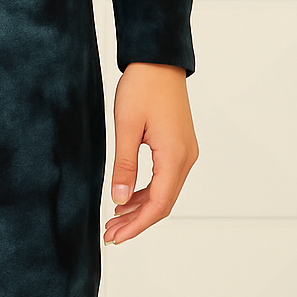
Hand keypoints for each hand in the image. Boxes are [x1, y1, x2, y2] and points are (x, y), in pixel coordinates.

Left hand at [103, 61, 198, 244]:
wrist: (158, 59)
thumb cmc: (143, 87)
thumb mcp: (126, 126)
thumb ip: (124, 165)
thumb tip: (119, 199)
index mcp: (175, 156)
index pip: (158, 205)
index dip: (136, 225)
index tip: (115, 237)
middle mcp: (186, 158)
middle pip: (163, 203)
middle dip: (137, 221)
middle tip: (110, 233)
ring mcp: (185, 151)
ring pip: (165, 192)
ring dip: (141, 207)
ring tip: (115, 218)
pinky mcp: (179, 145)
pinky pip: (165, 177)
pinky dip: (147, 191)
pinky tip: (128, 195)